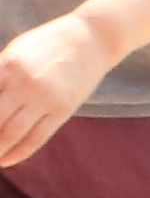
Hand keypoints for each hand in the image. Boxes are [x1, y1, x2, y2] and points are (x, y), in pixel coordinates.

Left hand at [0, 13, 120, 164]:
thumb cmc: (48, 44)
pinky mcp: (63, 108)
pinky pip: (35, 138)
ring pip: (10, 134)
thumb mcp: (15, 52)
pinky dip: (17, 153)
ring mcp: (45, 97)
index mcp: (7, 64)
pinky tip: (5, 160)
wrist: (94, 37)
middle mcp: (24, 82)